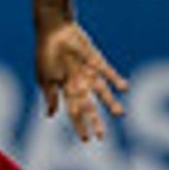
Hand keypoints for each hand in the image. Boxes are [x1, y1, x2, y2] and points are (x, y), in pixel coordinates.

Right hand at [36, 20, 126, 141]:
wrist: (54, 29)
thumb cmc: (46, 53)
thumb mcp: (44, 77)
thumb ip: (50, 96)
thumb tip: (51, 116)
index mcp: (64, 89)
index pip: (74, 112)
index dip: (79, 125)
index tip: (86, 140)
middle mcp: (79, 83)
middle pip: (89, 106)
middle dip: (95, 121)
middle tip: (102, 136)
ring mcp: (89, 73)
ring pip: (102, 92)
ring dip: (110, 103)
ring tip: (119, 114)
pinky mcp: (97, 61)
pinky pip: (108, 72)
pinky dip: (116, 79)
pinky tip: (124, 88)